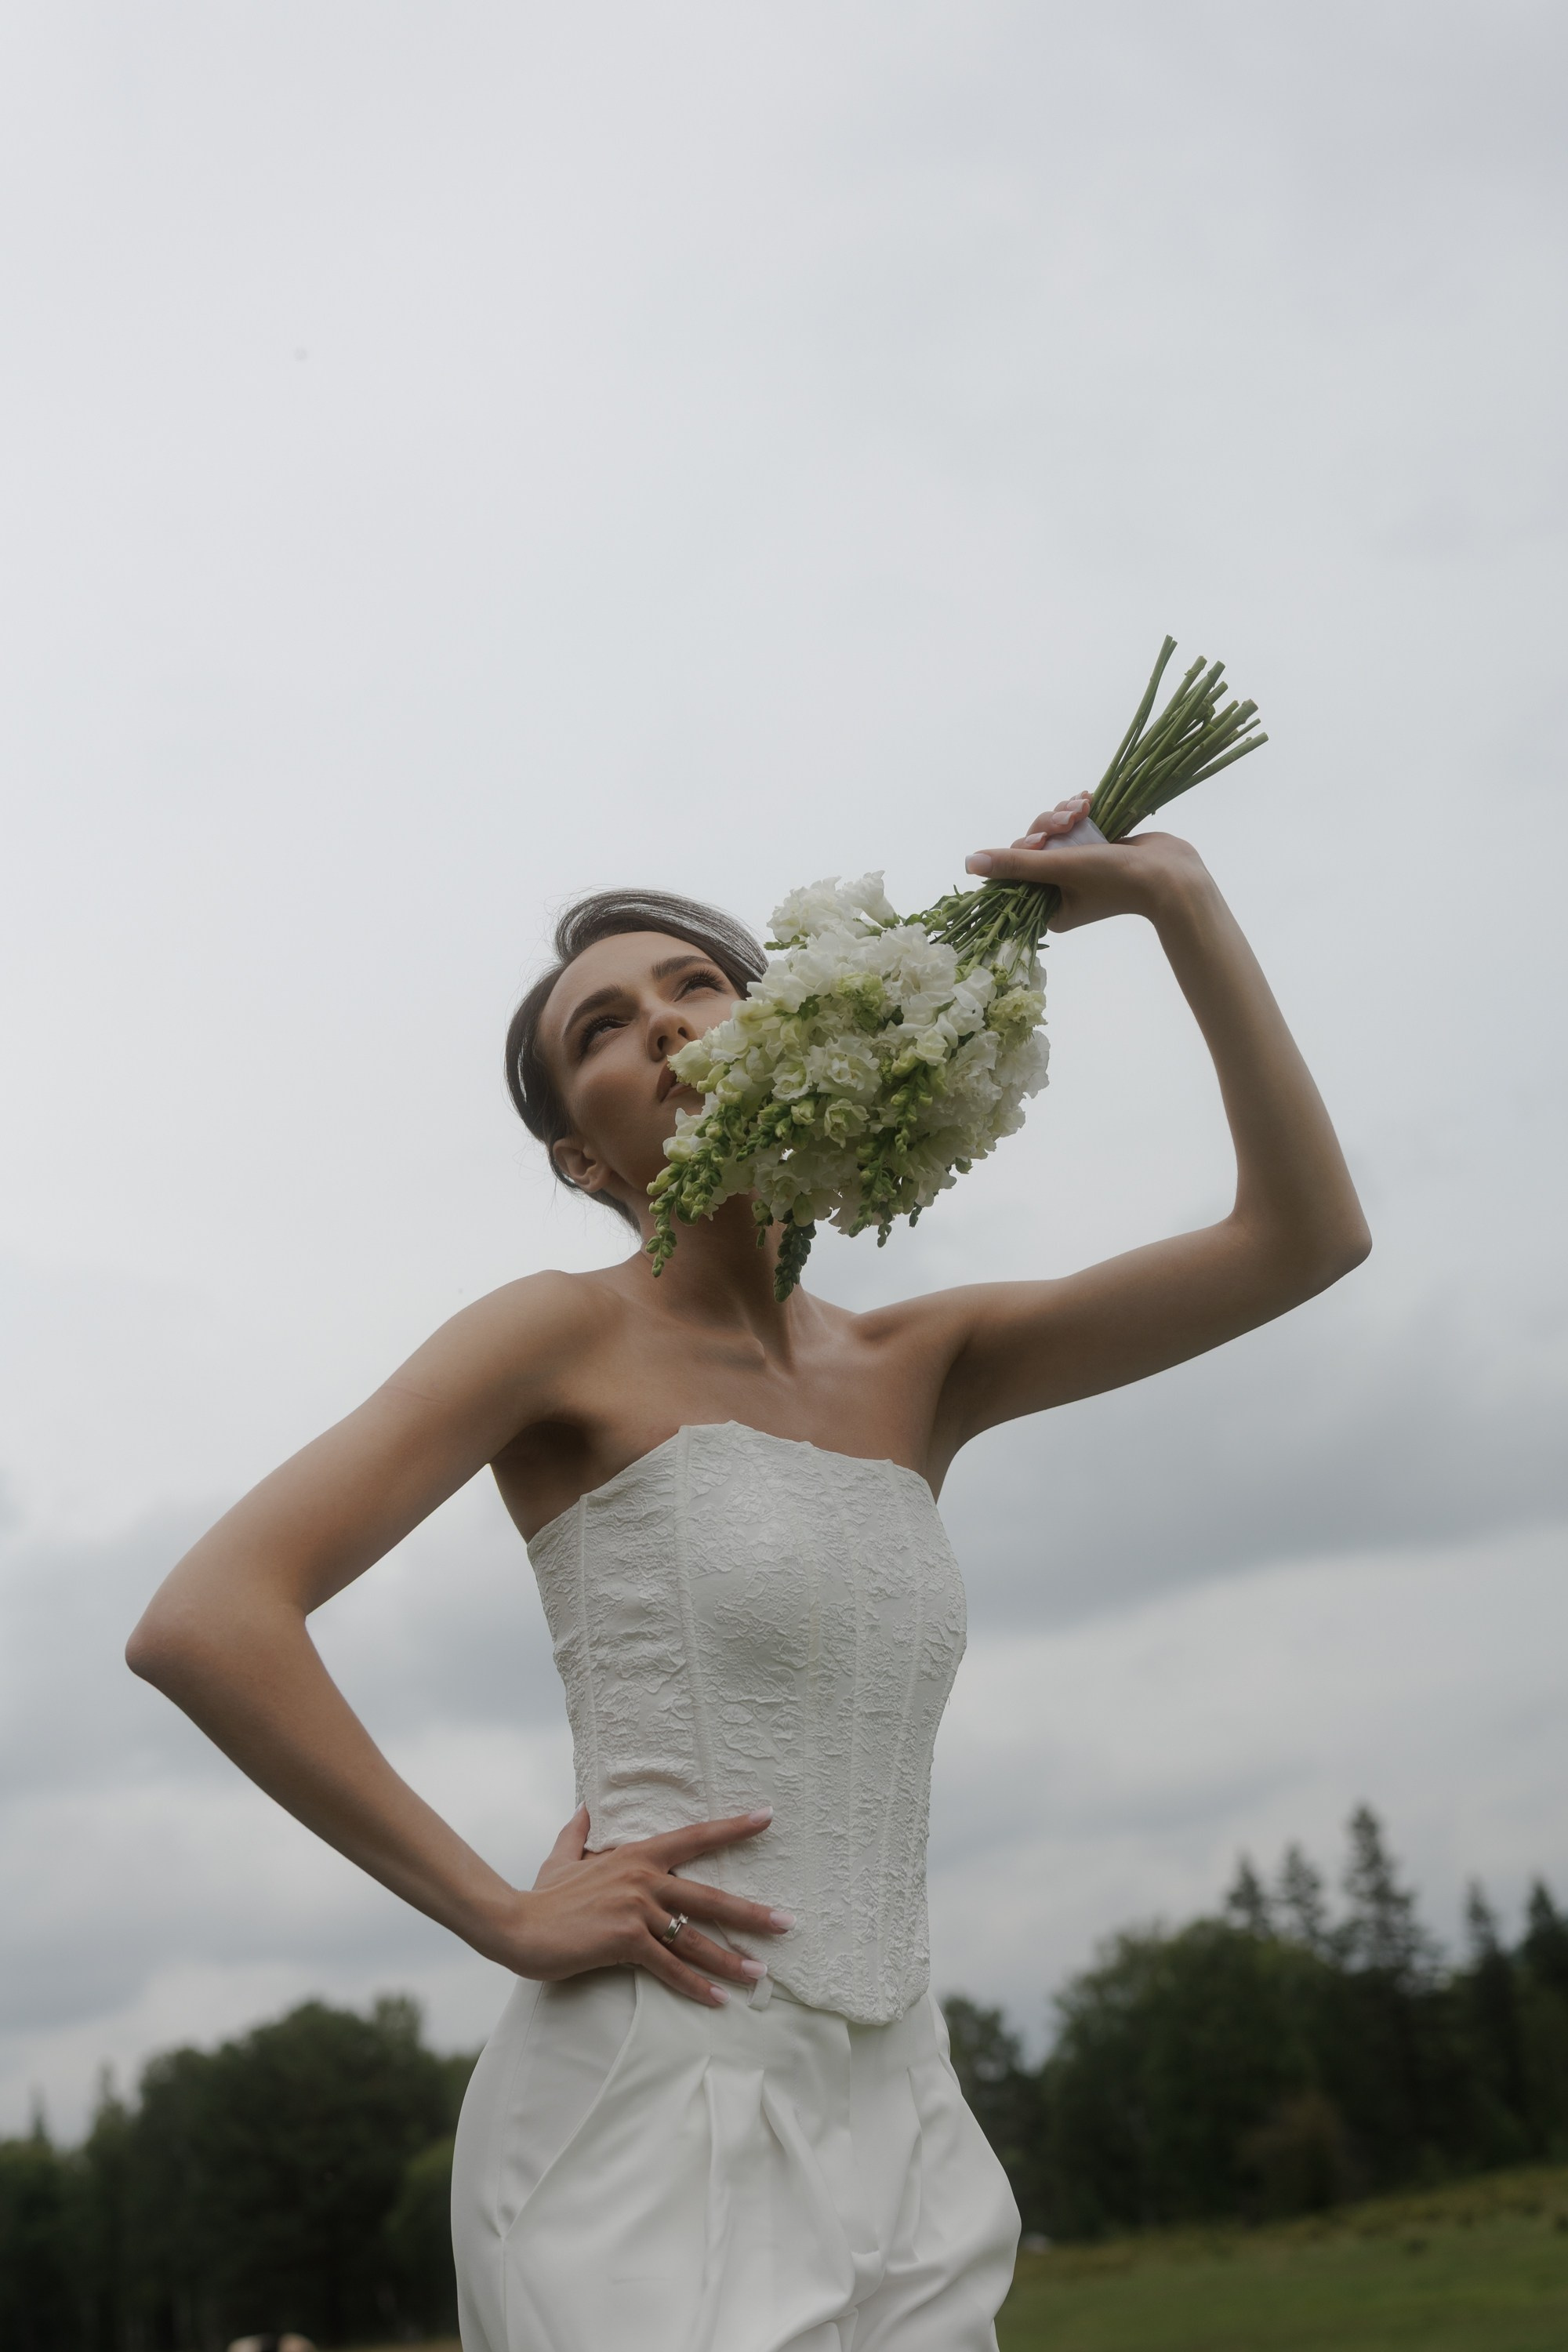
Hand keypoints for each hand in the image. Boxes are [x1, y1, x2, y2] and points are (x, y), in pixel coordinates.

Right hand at [488, 1802, 792, 2005]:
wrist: (516, 1925)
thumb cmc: (542, 1895)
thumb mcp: (561, 1857)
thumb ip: (578, 1833)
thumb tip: (585, 1807)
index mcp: (636, 1855)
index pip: (694, 1837)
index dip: (732, 1828)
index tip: (767, 1818)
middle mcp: (643, 1878)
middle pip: (709, 1895)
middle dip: (751, 1913)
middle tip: (787, 1923)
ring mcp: (636, 1910)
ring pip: (696, 1937)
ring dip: (731, 1959)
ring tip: (761, 1973)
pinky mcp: (625, 1941)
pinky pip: (669, 1967)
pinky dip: (695, 1985)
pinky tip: (718, 1999)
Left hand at [965, 792, 1210, 931]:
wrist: (1172, 875)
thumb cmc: (1116, 879)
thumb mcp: (1061, 868)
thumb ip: (1016, 864)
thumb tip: (971, 863)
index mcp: (1047, 905)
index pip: (1016, 869)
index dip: (1024, 848)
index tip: (1043, 841)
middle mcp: (1060, 888)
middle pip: (1033, 845)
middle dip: (1048, 826)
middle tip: (1069, 821)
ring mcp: (1079, 867)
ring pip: (1054, 831)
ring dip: (1064, 814)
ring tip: (1083, 808)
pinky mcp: (1097, 848)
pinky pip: (1075, 825)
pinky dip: (1077, 810)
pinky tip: (1087, 799)